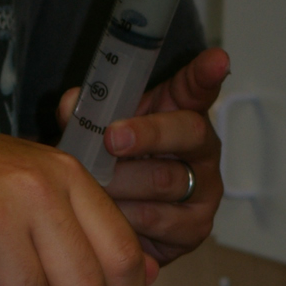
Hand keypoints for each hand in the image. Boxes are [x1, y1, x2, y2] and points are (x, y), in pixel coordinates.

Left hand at [57, 47, 227, 265]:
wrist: (116, 225)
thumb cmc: (114, 168)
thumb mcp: (99, 133)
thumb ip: (87, 115)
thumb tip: (69, 105)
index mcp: (181, 114)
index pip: (197, 88)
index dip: (206, 74)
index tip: (217, 58)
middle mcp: (203, 149)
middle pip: (189, 132)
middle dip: (147, 134)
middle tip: (112, 138)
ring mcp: (205, 188)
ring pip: (165, 180)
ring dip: (122, 182)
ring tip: (94, 183)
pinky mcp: (196, 227)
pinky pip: (157, 219)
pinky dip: (125, 216)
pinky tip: (107, 215)